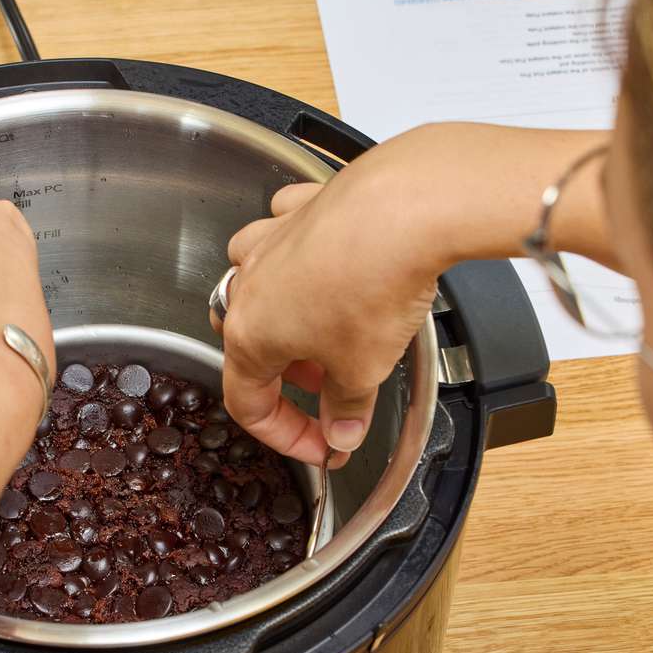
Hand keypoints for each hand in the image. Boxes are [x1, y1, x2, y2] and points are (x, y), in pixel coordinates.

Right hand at [216, 129, 454, 467]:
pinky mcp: (302, 208)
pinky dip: (302, 253)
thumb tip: (341, 433)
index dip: (286, 435)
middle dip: (290, 375)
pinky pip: (287, 235)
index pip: (250, 403)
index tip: (321, 445)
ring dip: (287, 314)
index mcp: (249, 335)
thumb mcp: (363, 370)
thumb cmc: (373, 285)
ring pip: (258, 284)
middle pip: (251, 343)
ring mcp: (271, 241)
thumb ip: (346, 409)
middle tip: (334, 388)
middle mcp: (248, 285)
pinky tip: (331, 262)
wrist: (403, 207)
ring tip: (329, 327)